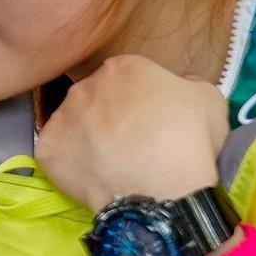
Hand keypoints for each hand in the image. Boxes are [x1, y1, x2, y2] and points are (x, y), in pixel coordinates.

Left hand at [38, 53, 229, 211]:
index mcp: (123, 67)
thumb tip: (178, 86)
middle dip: (110, 117)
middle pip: (97, 97)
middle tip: (130, 145)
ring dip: (87, 138)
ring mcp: (62, 116)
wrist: (163, 189)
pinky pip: (56, 154)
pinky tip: (92, 177)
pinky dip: (70, 165)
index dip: (140, 102)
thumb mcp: (208, 99)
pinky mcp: (47, 150)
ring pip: (73, 124)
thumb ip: (187, 85)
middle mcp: (86, 84)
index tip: (150, 123)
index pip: (128, 78)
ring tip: (110, 164)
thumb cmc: (190, 140)